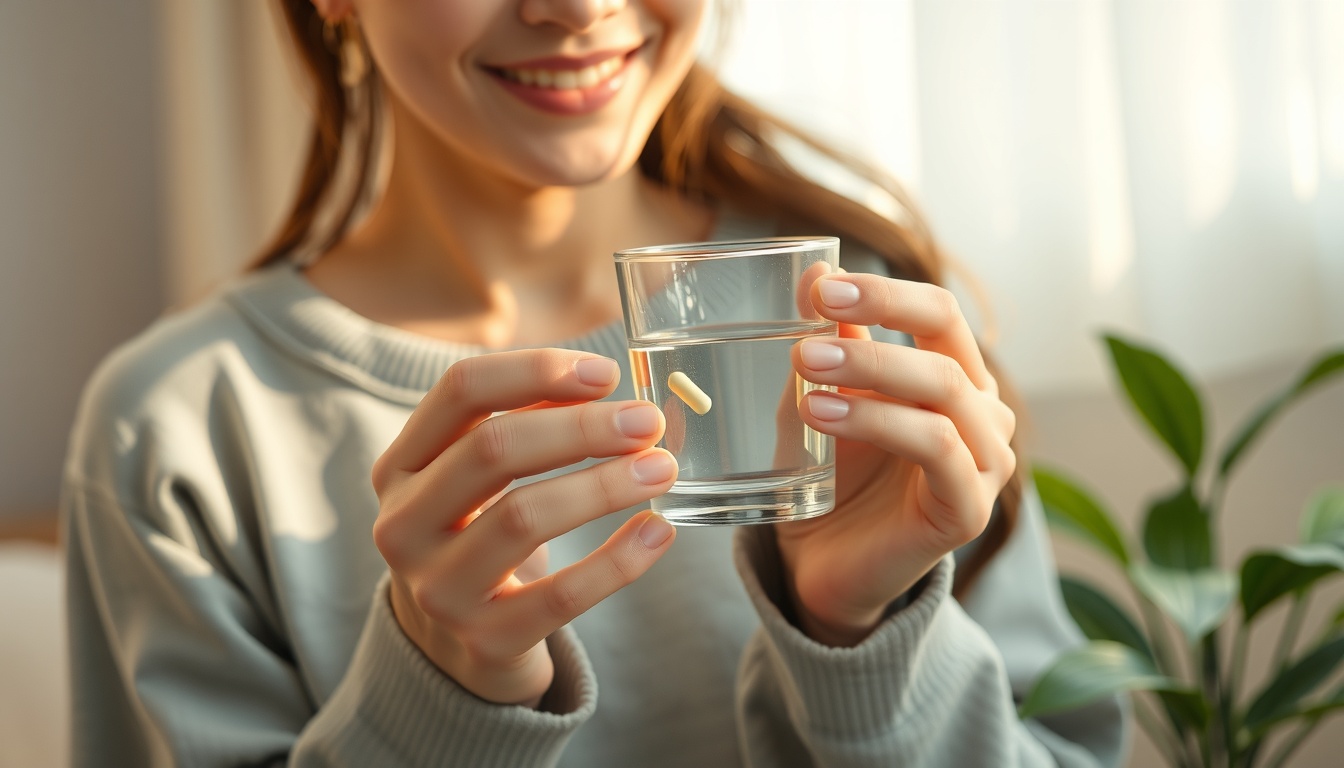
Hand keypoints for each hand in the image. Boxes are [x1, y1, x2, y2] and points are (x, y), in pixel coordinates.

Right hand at [370, 350, 678, 705]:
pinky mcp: (484, 642)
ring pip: (524, 517)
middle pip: (493, 448)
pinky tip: (658, 531)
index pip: (460, 390)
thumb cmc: (481, 538)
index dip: (536, 370)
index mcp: (400, 466)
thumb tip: (609, 385)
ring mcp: (437, 589)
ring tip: (661, 468)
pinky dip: (619, 560)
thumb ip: (528, 423)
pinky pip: (563, 596)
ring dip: (605, 485)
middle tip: (648, 421)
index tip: (608, 374)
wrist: (453, 651)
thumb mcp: (480, 480)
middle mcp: (403, 525)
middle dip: (583, 427)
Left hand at [778, 273, 1017, 645]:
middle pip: (945, 345)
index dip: (884, 292)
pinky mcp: (970, 509)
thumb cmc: (831, 477)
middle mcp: (983, 413)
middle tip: (806, 334)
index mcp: (955, 377)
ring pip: (943, 391)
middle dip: (875, 326)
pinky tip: (823, 415)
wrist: (824, 568)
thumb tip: (814, 272)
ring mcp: (985, 462)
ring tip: (806, 376)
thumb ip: (830, 343)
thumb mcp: (822, 397)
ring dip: (870, 375)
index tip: (819, 286)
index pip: (939, 312)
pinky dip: (881, 422)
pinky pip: (939, 450)